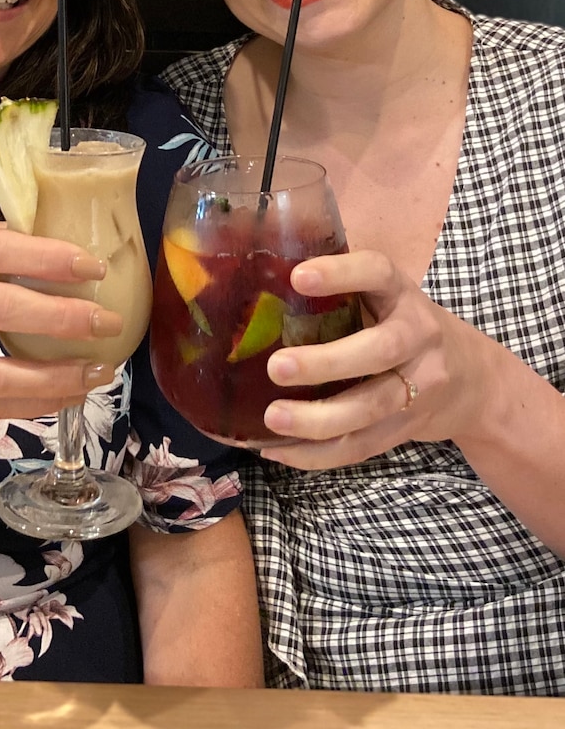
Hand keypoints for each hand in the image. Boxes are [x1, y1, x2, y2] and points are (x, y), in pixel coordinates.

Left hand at [259, 249, 493, 467]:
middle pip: (378, 352)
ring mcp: (417, 388)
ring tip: (273, 417)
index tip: (298, 277)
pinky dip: (317, 454)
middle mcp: (417, 338)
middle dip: (325, 363)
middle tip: (277, 367)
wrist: (475, 380)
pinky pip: (361, 446)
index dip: (341, 274)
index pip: (377, 273)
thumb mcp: (386, 299)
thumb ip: (340, 293)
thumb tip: (255, 289)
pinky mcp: (406, 428)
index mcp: (402, 296)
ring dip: (318, 418)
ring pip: (370, 408)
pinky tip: (277, 450)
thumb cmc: (404, 327)